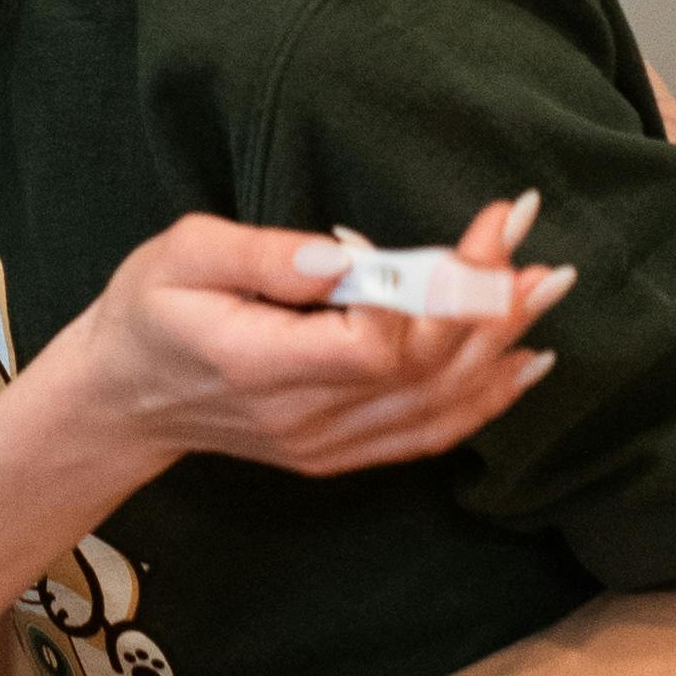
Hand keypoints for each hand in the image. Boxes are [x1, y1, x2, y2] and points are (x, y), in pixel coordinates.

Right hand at [70, 200, 566, 480]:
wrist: (123, 402)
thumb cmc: (146, 312)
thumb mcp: (182, 256)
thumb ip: (264, 256)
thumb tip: (347, 255)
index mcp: (262, 365)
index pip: (377, 342)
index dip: (442, 287)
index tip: (482, 222)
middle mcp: (306, 419)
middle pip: (424, 371)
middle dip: (490, 303)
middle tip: (537, 242)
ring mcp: (328, 445)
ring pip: (439, 405)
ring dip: (503, 345)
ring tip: (551, 287)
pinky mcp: (341, 453)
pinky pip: (429, 434)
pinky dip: (486, 400)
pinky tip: (526, 362)